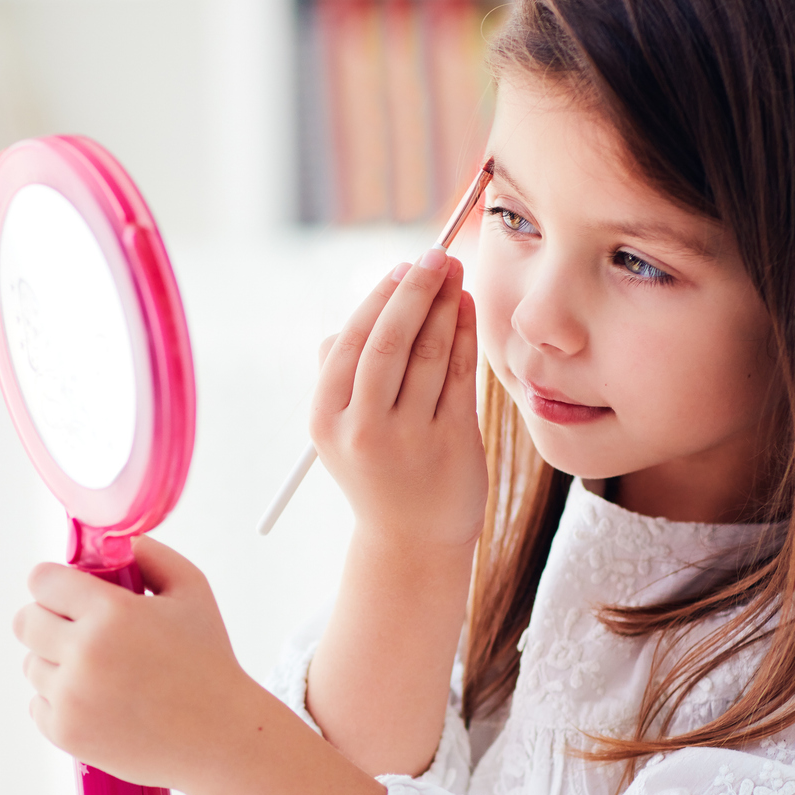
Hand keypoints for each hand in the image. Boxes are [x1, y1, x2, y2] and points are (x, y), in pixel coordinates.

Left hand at [13, 537, 264, 790]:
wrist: (219, 738)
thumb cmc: (209, 664)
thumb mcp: (193, 592)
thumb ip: (153, 556)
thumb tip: (118, 544)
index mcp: (109, 612)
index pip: (41, 581)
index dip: (55, 583)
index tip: (69, 593)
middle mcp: (83, 653)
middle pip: (25, 621)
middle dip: (48, 618)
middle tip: (80, 630)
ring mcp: (71, 697)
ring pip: (31, 664)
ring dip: (55, 662)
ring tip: (99, 671)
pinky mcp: (66, 732)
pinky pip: (37, 704)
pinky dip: (60, 701)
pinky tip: (96, 700)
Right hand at [311, 247, 486, 550]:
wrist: (410, 540)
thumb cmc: (375, 468)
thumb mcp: (338, 428)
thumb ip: (339, 372)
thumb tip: (360, 311)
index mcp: (325, 418)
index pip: (352, 342)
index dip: (379, 298)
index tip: (402, 268)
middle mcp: (363, 428)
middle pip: (389, 342)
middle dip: (415, 290)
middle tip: (436, 255)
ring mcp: (409, 438)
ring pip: (430, 354)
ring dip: (446, 305)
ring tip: (457, 274)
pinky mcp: (452, 443)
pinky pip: (462, 376)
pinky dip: (466, 335)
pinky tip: (468, 309)